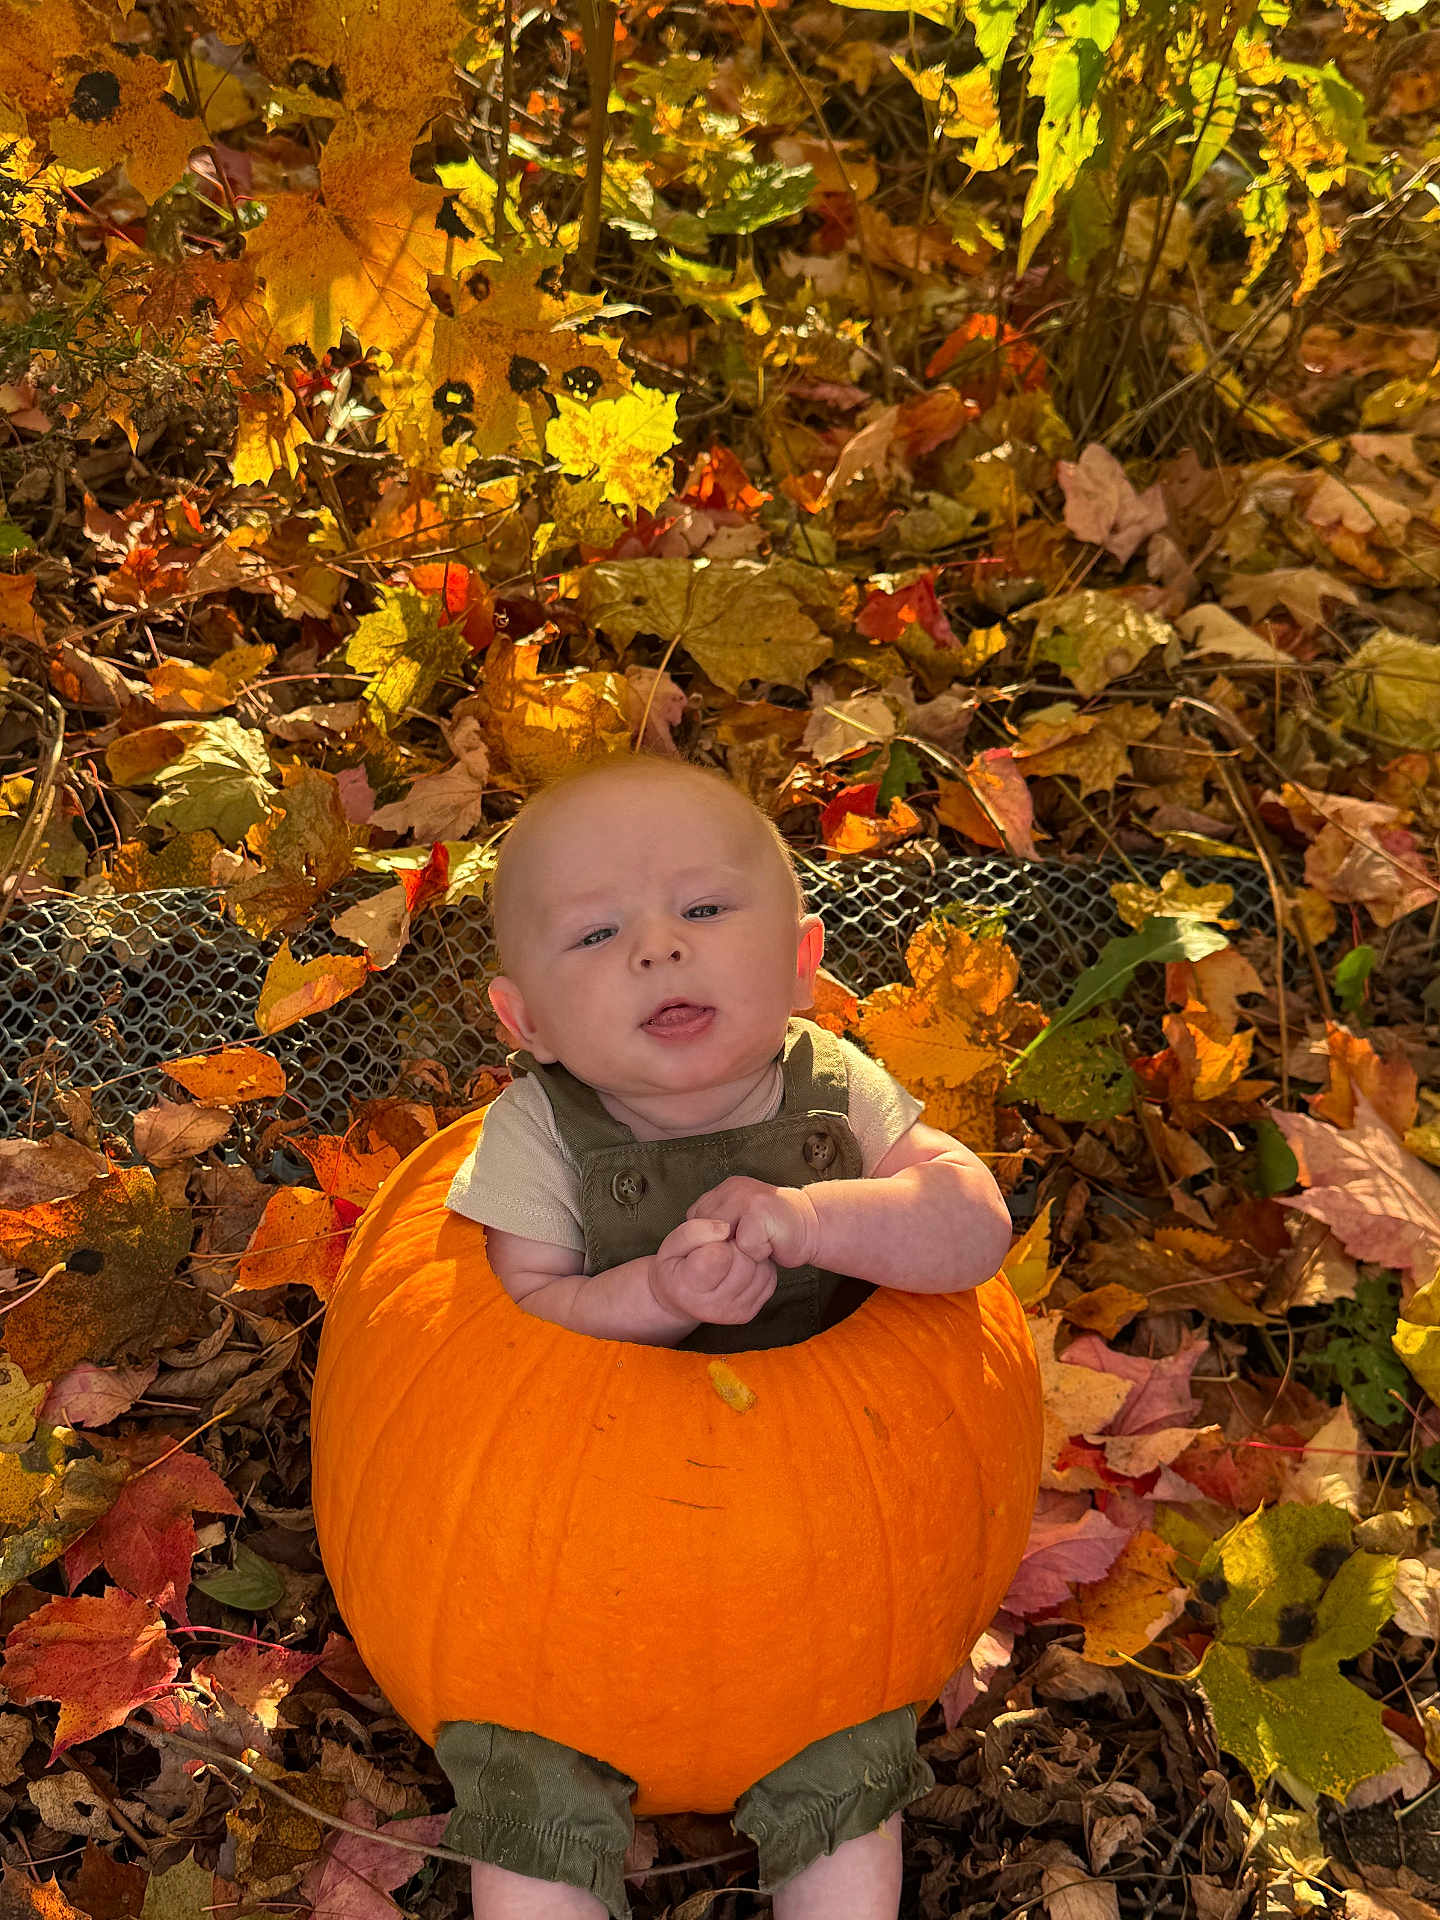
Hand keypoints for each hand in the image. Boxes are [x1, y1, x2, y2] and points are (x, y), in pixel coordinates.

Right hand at [650, 1218, 777, 1325]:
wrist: (681, 1299)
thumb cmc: (676, 1267)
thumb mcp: (671, 1244)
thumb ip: (694, 1231)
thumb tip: (726, 1228)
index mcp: (688, 1287)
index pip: (718, 1256)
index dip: (718, 1239)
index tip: (712, 1239)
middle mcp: (712, 1306)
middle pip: (743, 1262)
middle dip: (736, 1245)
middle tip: (723, 1244)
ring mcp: (733, 1312)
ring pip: (760, 1270)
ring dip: (749, 1254)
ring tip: (731, 1254)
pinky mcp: (748, 1313)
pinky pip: (768, 1279)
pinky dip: (759, 1266)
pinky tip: (742, 1265)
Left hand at [683, 1176, 818, 1269]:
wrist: (812, 1227)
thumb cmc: (773, 1233)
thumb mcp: (738, 1226)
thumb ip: (716, 1229)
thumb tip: (693, 1249)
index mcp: (723, 1190)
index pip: (693, 1223)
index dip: (709, 1243)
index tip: (733, 1244)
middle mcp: (732, 1188)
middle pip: (704, 1231)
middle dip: (723, 1248)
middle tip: (749, 1245)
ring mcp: (746, 1196)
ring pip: (722, 1238)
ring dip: (741, 1251)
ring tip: (759, 1245)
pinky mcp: (761, 1210)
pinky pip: (745, 1245)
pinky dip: (758, 1254)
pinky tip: (771, 1246)